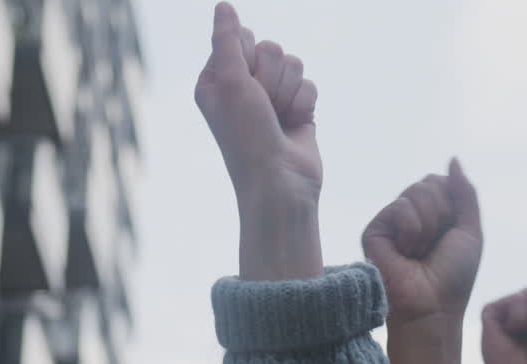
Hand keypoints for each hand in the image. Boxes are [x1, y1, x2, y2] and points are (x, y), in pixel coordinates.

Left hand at [195, 1, 321, 280]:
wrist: (280, 183)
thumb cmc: (247, 137)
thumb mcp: (230, 82)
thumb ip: (228, 40)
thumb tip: (223, 5)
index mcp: (217, 79)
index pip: (242, 37)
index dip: (249, 58)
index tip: (243, 89)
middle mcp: (243, 87)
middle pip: (271, 48)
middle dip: (271, 77)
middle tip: (262, 108)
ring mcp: (272, 98)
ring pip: (293, 63)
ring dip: (288, 92)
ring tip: (278, 119)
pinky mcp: (298, 109)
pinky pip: (309, 83)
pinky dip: (304, 104)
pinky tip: (295, 126)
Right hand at [366, 161, 481, 363]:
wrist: (431, 308)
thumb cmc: (453, 278)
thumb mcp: (470, 231)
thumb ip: (465, 193)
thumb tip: (453, 159)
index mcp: (431, 218)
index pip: (442, 183)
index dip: (454, 205)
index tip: (451, 237)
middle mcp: (409, 219)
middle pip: (429, 184)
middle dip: (442, 214)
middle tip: (435, 246)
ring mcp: (390, 225)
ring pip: (416, 193)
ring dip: (429, 224)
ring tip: (420, 252)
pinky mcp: (374, 232)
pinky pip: (399, 208)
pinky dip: (413, 230)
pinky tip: (406, 251)